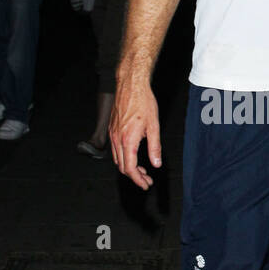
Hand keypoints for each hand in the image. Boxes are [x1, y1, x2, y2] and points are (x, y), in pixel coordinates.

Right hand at [109, 73, 161, 189]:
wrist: (130, 85)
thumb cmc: (144, 102)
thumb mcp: (154, 126)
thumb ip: (154, 147)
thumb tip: (156, 163)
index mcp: (128, 140)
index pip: (130, 168)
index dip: (138, 180)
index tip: (146, 184)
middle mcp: (117, 139)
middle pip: (122, 166)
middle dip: (134, 176)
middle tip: (146, 179)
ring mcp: (112, 134)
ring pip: (117, 159)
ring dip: (128, 167)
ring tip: (142, 169)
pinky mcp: (112, 129)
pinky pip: (115, 149)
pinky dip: (123, 157)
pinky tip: (133, 155)